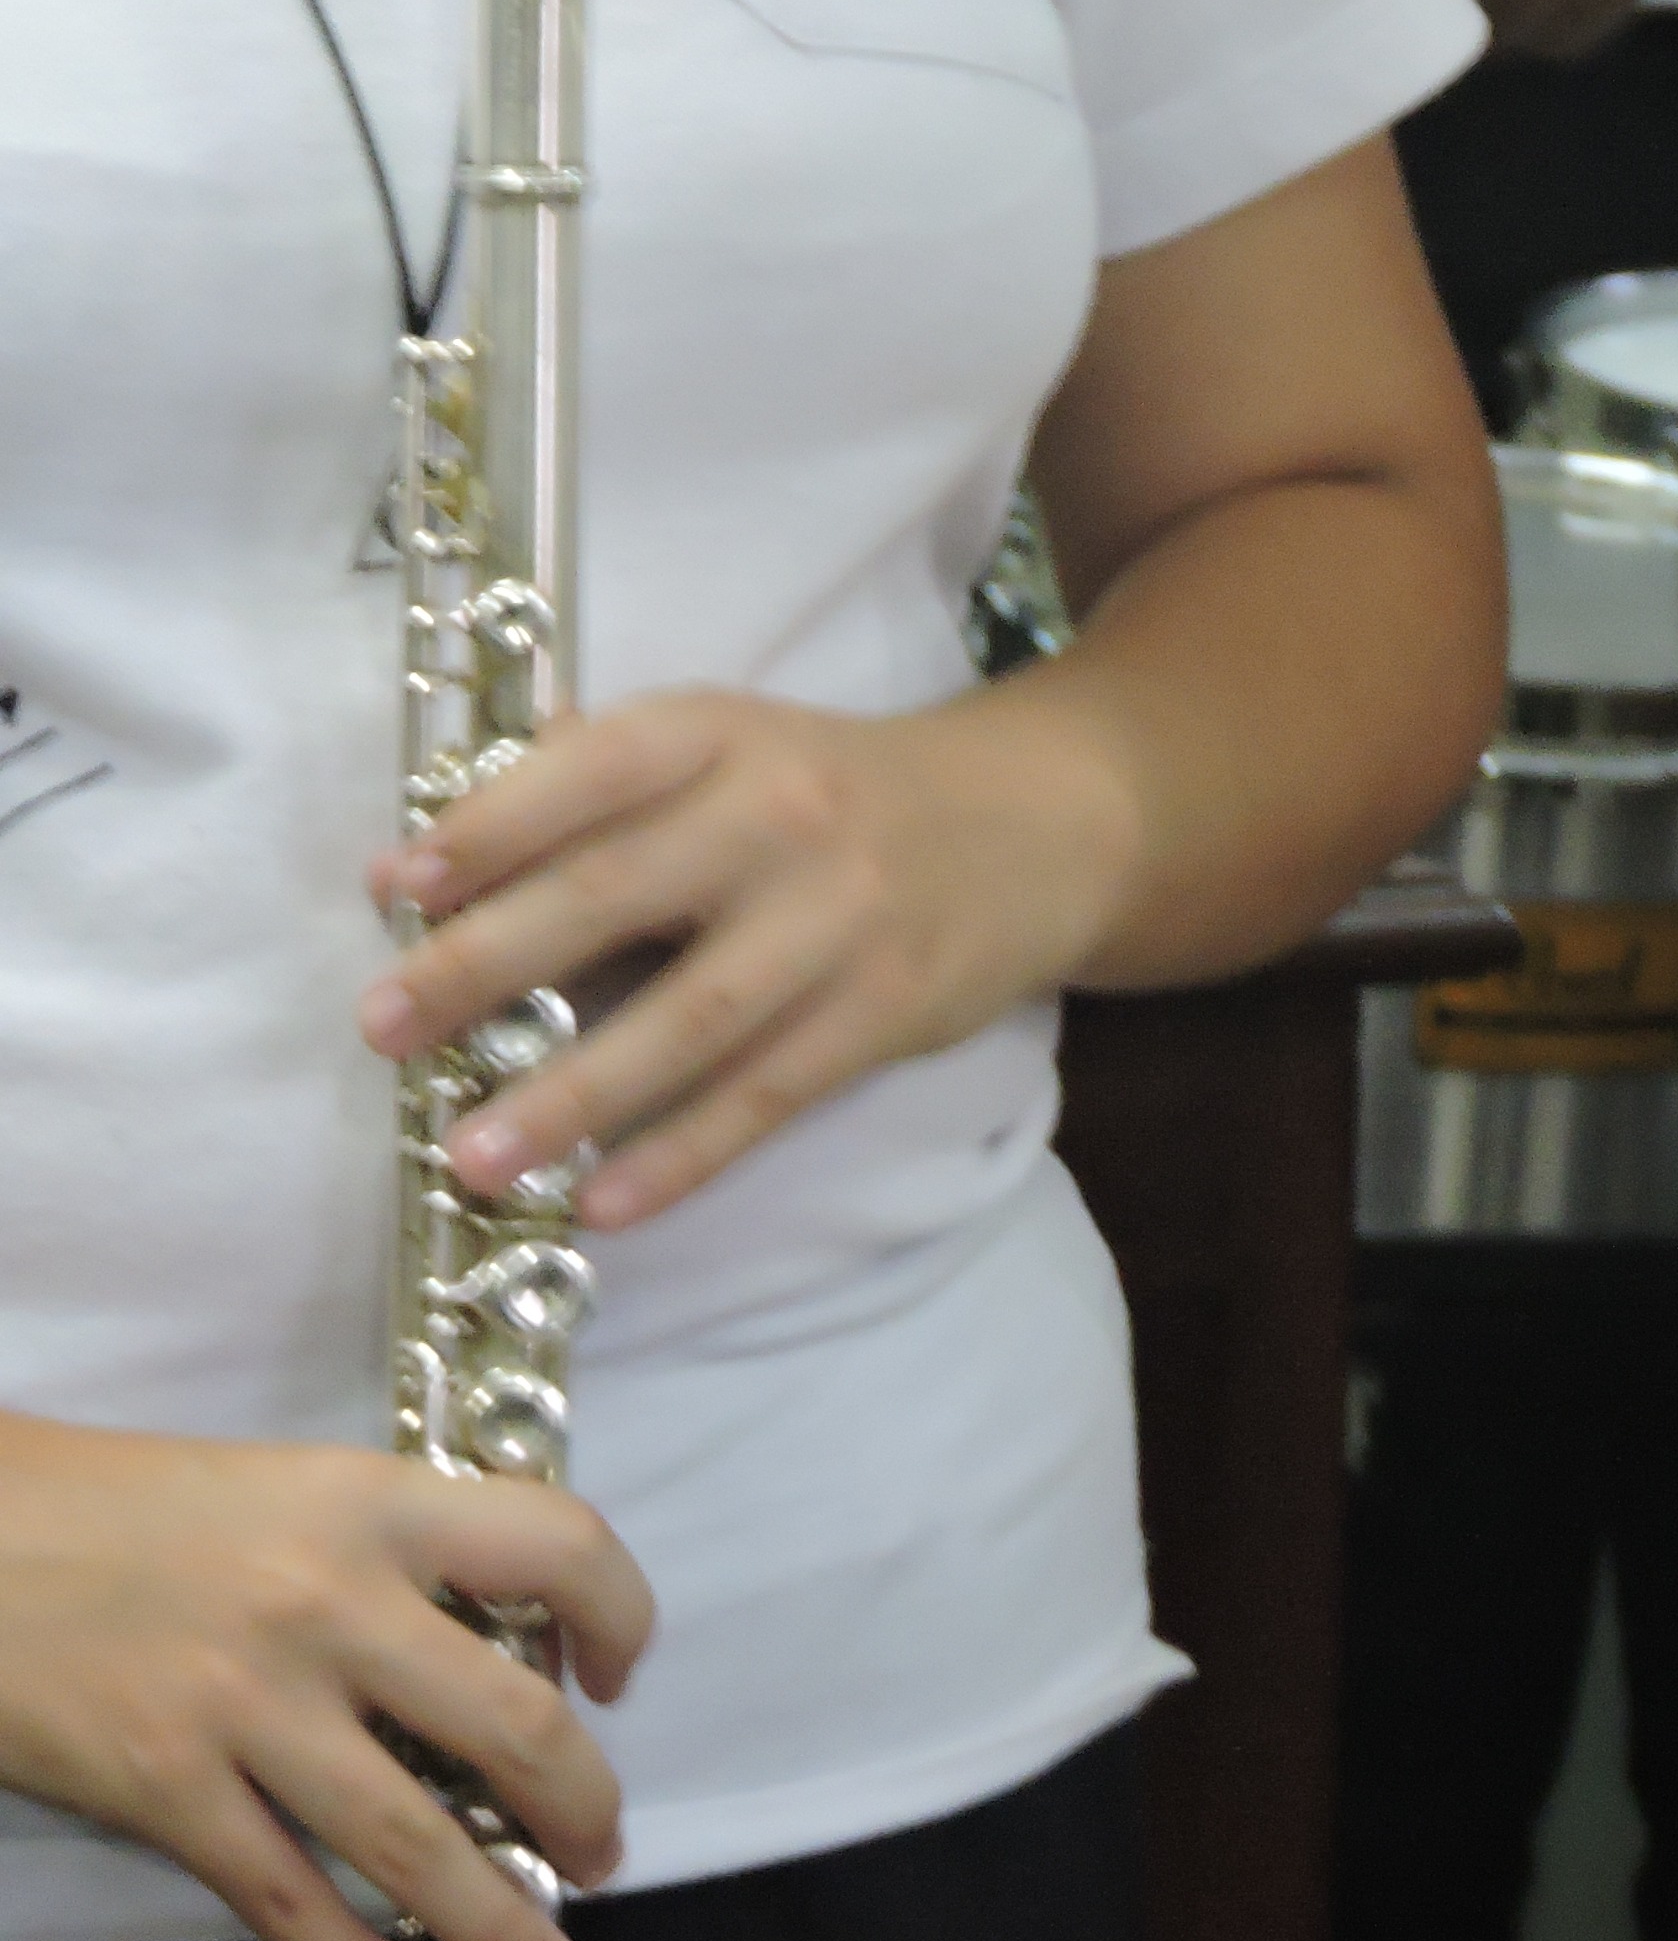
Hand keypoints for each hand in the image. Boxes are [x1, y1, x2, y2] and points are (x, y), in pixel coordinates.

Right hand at [0, 1418, 649, 1940]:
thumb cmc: (138, 1505)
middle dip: (580, 1806)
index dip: (620, 1614)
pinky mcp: (165, 1788)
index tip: (616, 1676)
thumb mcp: (298, 1487)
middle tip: (600, 1853)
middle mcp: (330, 1604)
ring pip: (410, 1838)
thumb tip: (503, 1645)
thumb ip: (400, 1555)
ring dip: (497, 1919)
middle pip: (509, 1723)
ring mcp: (247, 1705)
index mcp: (376, 1505)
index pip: (559, 1548)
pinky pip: (284, 1897)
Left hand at [361, 691, 1141, 1229]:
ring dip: (573, 1093)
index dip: (491, 825)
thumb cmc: (831, 790)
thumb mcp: (731, 745)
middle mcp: (782, 818)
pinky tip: (599, 1204)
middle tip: (380, 1028)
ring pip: (692, 1018)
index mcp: (724, 736)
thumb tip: (427, 859)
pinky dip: (682, 1155)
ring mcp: (841, 920)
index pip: (595, 769)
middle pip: (618, 895)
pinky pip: (768, 1094)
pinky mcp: (885, 1010)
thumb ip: (598, 784)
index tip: (392, 886)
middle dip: (487, 965)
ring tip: (471, 1155)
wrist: (1034, 825)